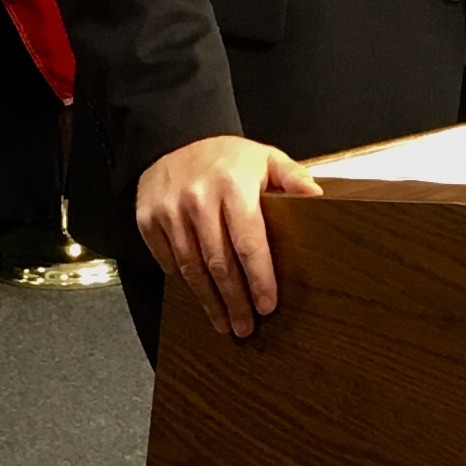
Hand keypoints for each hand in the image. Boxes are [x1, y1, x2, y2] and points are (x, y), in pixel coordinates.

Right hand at [134, 134, 321, 341]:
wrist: (172, 139)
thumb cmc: (225, 157)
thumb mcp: (264, 157)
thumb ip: (292, 177)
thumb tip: (318, 196)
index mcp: (232, 184)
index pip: (248, 241)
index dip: (259, 278)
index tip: (267, 305)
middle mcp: (198, 198)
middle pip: (218, 262)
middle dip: (234, 300)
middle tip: (245, 326)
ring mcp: (169, 210)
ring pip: (191, 268)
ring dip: (209, 301)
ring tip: (224, 323)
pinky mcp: (148, 219)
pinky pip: (168, 260)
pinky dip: (184, 282)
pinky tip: (200, 297)